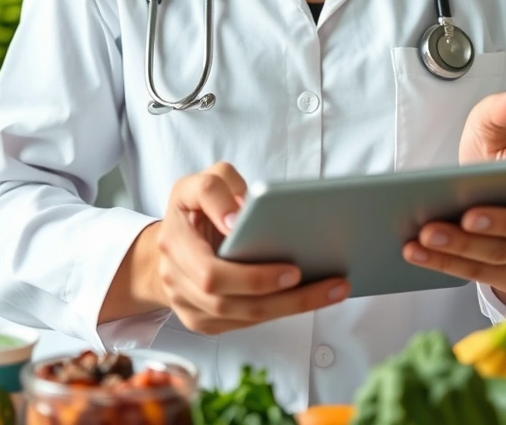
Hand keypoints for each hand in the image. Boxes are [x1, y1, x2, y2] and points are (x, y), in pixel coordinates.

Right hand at [153, 162, 349, 334]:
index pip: (210, 270)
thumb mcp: (197, 182)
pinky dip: (281, 310)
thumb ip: (215, 187)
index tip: (291, 267)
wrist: (171, 246)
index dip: (249, 276)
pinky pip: (246, 322)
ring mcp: (188, 305)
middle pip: (228, 300)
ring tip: (334, 289)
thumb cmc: (193, 210)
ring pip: (241, 316)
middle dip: (278, 295)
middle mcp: (176, 279)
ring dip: (290, 306)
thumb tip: (240, 216)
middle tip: (319, 280)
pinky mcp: (204, 321)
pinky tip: (314, 296)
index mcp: (173, 242)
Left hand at [402, 90, 505, 305]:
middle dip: (464, 241)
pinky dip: (443, 267)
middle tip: (427, 230)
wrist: (483, 188)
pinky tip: (415, 256)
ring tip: (414, 245)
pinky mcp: (503, 275)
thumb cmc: (492, 160)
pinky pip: (473, 275)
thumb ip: (502, 113)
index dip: (503, 221)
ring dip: (448, 257)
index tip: (469, 214)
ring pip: (487, 265)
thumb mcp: (493, 131)